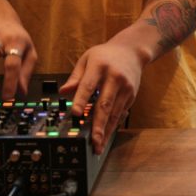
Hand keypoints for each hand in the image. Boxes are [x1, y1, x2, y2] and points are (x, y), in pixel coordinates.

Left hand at [60, 38, 145, 154]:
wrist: (132, 51)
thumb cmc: (105, 55)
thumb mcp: (87, 59)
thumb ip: (75, 77)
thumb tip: (63, 92)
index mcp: (99, 66)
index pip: (88, 85)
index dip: (81, 100)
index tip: (74, 113)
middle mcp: (114, 77)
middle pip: (104, 104)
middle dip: (98, 125)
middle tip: (93, 141)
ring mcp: (125, 88)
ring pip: (114, 113)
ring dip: (106, 131)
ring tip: (99, 145)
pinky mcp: (131, 96)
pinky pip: (120, 113)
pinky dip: (113, 126)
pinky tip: (106, 136)